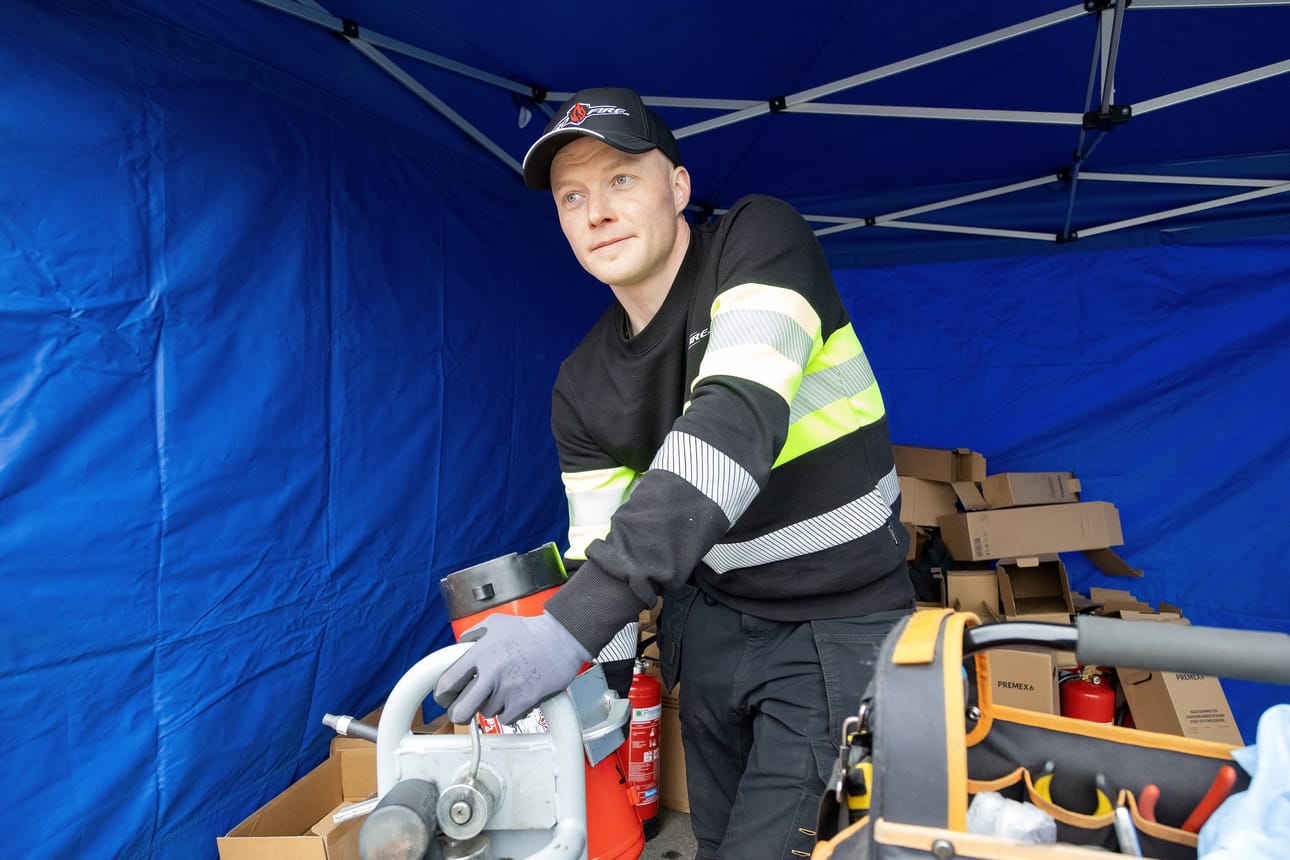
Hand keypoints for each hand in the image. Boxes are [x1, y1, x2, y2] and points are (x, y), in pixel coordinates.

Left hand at [433, 611, 590, 724]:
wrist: (561, 639)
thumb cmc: (530, 631)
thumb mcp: (495, 622)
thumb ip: (472, 635)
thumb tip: (459, 648)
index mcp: (480, 653)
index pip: (447, 683)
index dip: (442, 695)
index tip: (445, 698)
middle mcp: (491, 673)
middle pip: (460, 711)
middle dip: (458, 714)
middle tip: (463, 711)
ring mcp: (508, 689)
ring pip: (485, 714)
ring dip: (490, 707)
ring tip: (501, 692)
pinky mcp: (524, 701)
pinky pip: (506, 719)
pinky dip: (509, 712)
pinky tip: (514, 698)